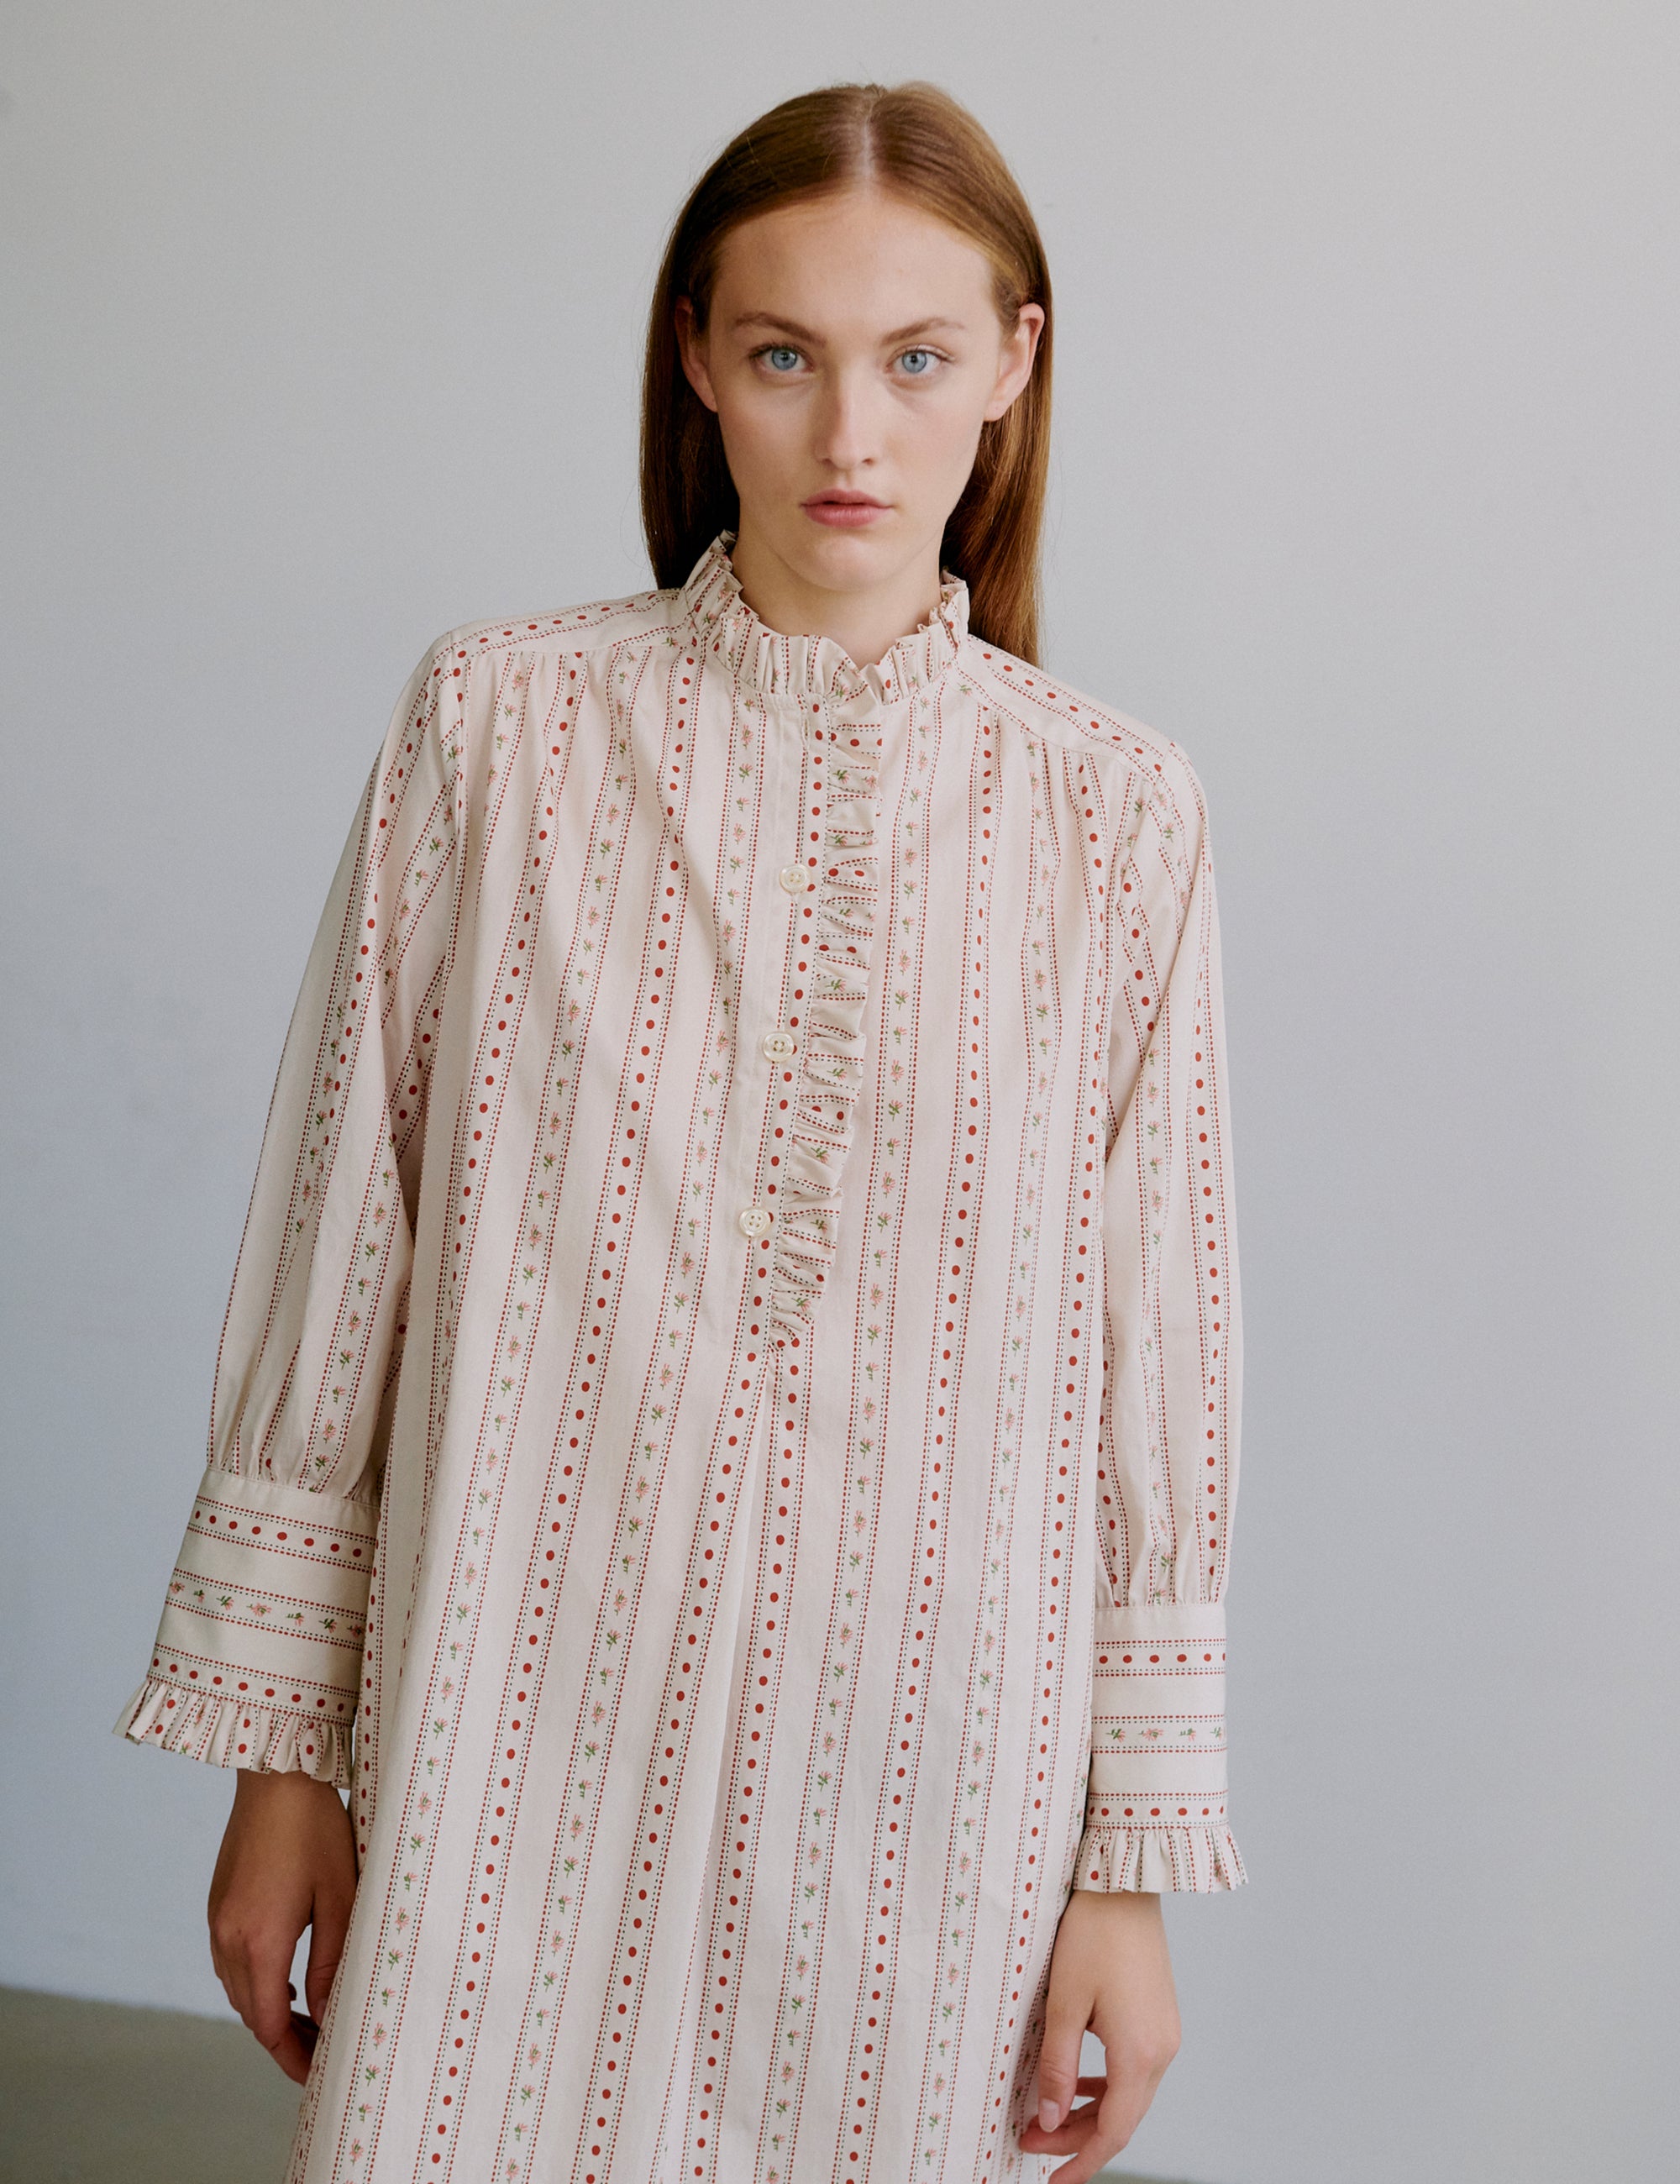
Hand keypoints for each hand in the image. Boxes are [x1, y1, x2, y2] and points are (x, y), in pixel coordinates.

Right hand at [207, 1767, 357, 2083]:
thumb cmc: (317, 1829)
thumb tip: (330, 2015)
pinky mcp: (218, 1903)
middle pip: (250, 2013)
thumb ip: (333, 1961)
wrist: (277, 1773)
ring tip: (310, 2020)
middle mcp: (228, 1937)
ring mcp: (218, 1920)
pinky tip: (287, 1980)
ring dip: (269, 2011)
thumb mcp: (341, 1897)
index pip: (269, 2025)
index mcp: (259, 1942)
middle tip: (320, 2051)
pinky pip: (231, 1962)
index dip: (292, 2057)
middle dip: (283, 2040)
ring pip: (238, 1989)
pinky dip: (256, 1982)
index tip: (316, 2073)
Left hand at [1019, 1887, 1181, 2183]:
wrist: (1124, 1885)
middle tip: (1030, 2143)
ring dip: (1089, 2113)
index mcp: (1140, 2053)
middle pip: (1122, 2118)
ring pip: (1128, 2096)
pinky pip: (1134, 2069)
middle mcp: (1162, 2050)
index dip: (1081, 2162)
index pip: (1113, 2132)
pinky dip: (1105, 2086)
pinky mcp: (1159, 2017)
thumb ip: (1058, 2067)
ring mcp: (1165, 2033)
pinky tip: (1076, 2084)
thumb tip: (1049, 2121)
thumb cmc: (1092, 1934)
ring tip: (1046, 2119)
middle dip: (1077, 2139)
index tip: (1052, 2182)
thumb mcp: (1064, 2003)